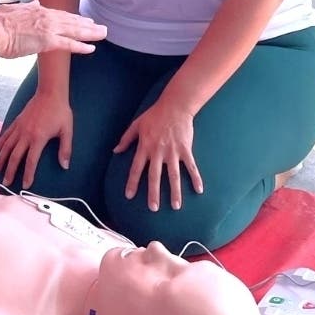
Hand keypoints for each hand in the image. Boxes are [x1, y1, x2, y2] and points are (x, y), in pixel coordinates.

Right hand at [0, 1, 105, 58]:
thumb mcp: (11, 8)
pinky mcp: (47, 41)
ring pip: (74, 30)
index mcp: (36, 10)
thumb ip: (25, 6)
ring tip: (102, 34)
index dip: (73, 18)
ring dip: (90, 32)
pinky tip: (92, 48)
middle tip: (100, 26)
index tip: (83, 19)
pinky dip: (81, 46)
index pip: (59, 14)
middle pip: (71, 20)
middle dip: (87, 24)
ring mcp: (48, 29)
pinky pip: (69, 44)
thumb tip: (37, 1)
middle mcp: (46, 17)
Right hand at [0, 90, 72, 188]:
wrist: (50, 93)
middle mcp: (25, 134)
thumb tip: (65, 166)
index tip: (25, 185)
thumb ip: (65, 149)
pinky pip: (6, 134)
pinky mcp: (17, 121)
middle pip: (15, 157)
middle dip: (10, 171)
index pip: (30, 161)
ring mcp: (19, 128)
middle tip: (6, 182)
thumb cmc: (60, 112)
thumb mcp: (67, 131)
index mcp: (38, 138)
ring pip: (7, 146)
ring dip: (1, 159)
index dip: (27, 174)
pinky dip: (1, 143)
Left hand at [113, 97, 203, 211]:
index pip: (136, 168)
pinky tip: (199, 190)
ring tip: (176, 206)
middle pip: (154, 176)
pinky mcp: (185, 150)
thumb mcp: (136, 125)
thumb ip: (126, 139)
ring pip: (173, 175)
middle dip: (153, 193)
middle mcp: (158, 152)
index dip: (132, 182)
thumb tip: (115, 151)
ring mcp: (172, 152)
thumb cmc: (154, 115)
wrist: (175, 106)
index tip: (129, 196)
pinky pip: (191, 167)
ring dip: (174, 191)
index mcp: (145, 147)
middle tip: (153, 208)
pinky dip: (196, 178)